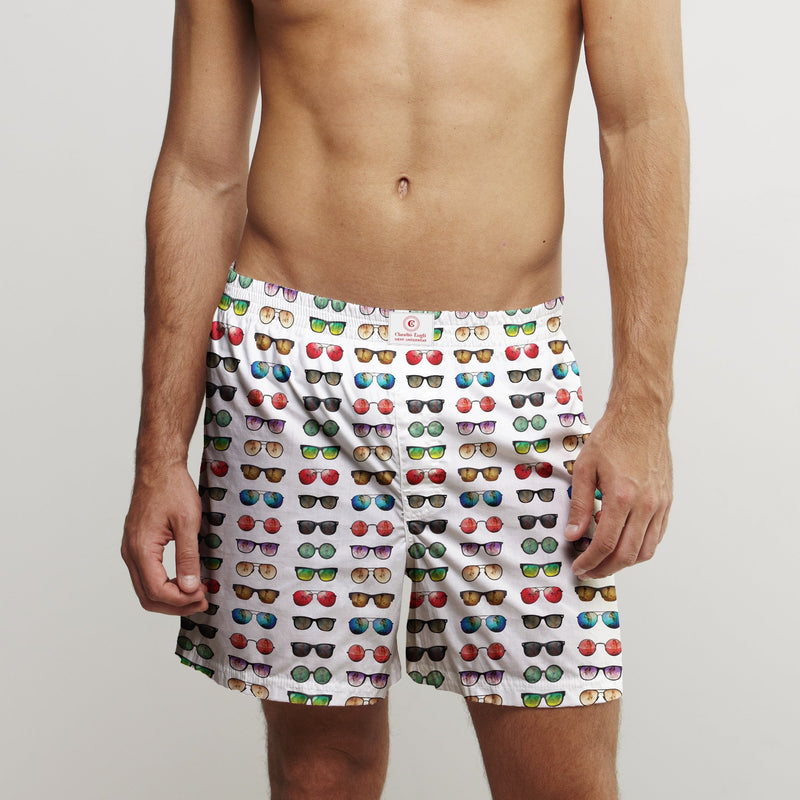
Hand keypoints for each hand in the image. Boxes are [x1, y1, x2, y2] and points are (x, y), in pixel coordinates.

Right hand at [121, 464, 208, 614]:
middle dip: (176, 605)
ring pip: (145, 589)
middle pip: (148, 596)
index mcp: (141, 548)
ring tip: (196, 594)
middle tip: (203, 601)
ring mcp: (131, 550)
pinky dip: (164, 586)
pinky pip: (146, 576)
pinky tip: (184, 581)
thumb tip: (189, 589)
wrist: (158, 468)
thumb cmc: (173, 489)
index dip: (181, 600)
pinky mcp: (137, 546)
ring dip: (170, 598)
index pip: (157, 591)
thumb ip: (188, 557)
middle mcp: (130, 553)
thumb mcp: (188, 522)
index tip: (203, 596)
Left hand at [564, 407, 672, 578]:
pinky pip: (657, 535)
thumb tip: (574, 534)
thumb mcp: (585, 468)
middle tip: (589, 570)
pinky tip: (624, 544)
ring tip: (604, 560)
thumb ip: (580, 504)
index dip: (590, 561)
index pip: (606, 544)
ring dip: (625, 562)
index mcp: (622, 496)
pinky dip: (641, 547)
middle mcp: (646, 505)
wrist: (641, 417)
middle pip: (627, 554)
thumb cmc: (612, 437)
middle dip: (605, 568)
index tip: (579, 566)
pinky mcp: (667, 501)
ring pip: (646, 550)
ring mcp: (660, 504)